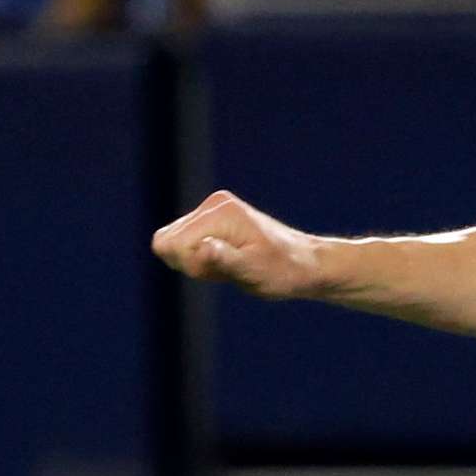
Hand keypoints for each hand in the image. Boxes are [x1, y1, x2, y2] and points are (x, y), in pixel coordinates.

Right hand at [153, 190, 331, 299]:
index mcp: (219, 213)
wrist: (309, 264)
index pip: (169, 243)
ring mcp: (212, 210)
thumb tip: (201, 246)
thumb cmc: (285, 271)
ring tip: (232, 267)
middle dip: (192, 263)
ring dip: (198, 262)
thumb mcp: (255, 271)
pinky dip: (203, 259)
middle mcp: (212, 204)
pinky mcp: (214, 220)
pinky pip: (187, 244)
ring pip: (175, 243)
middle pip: (166, 241)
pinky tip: (230, 262)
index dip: (190, 265)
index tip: (221, 271)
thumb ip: (225, 259)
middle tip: (228, 271)